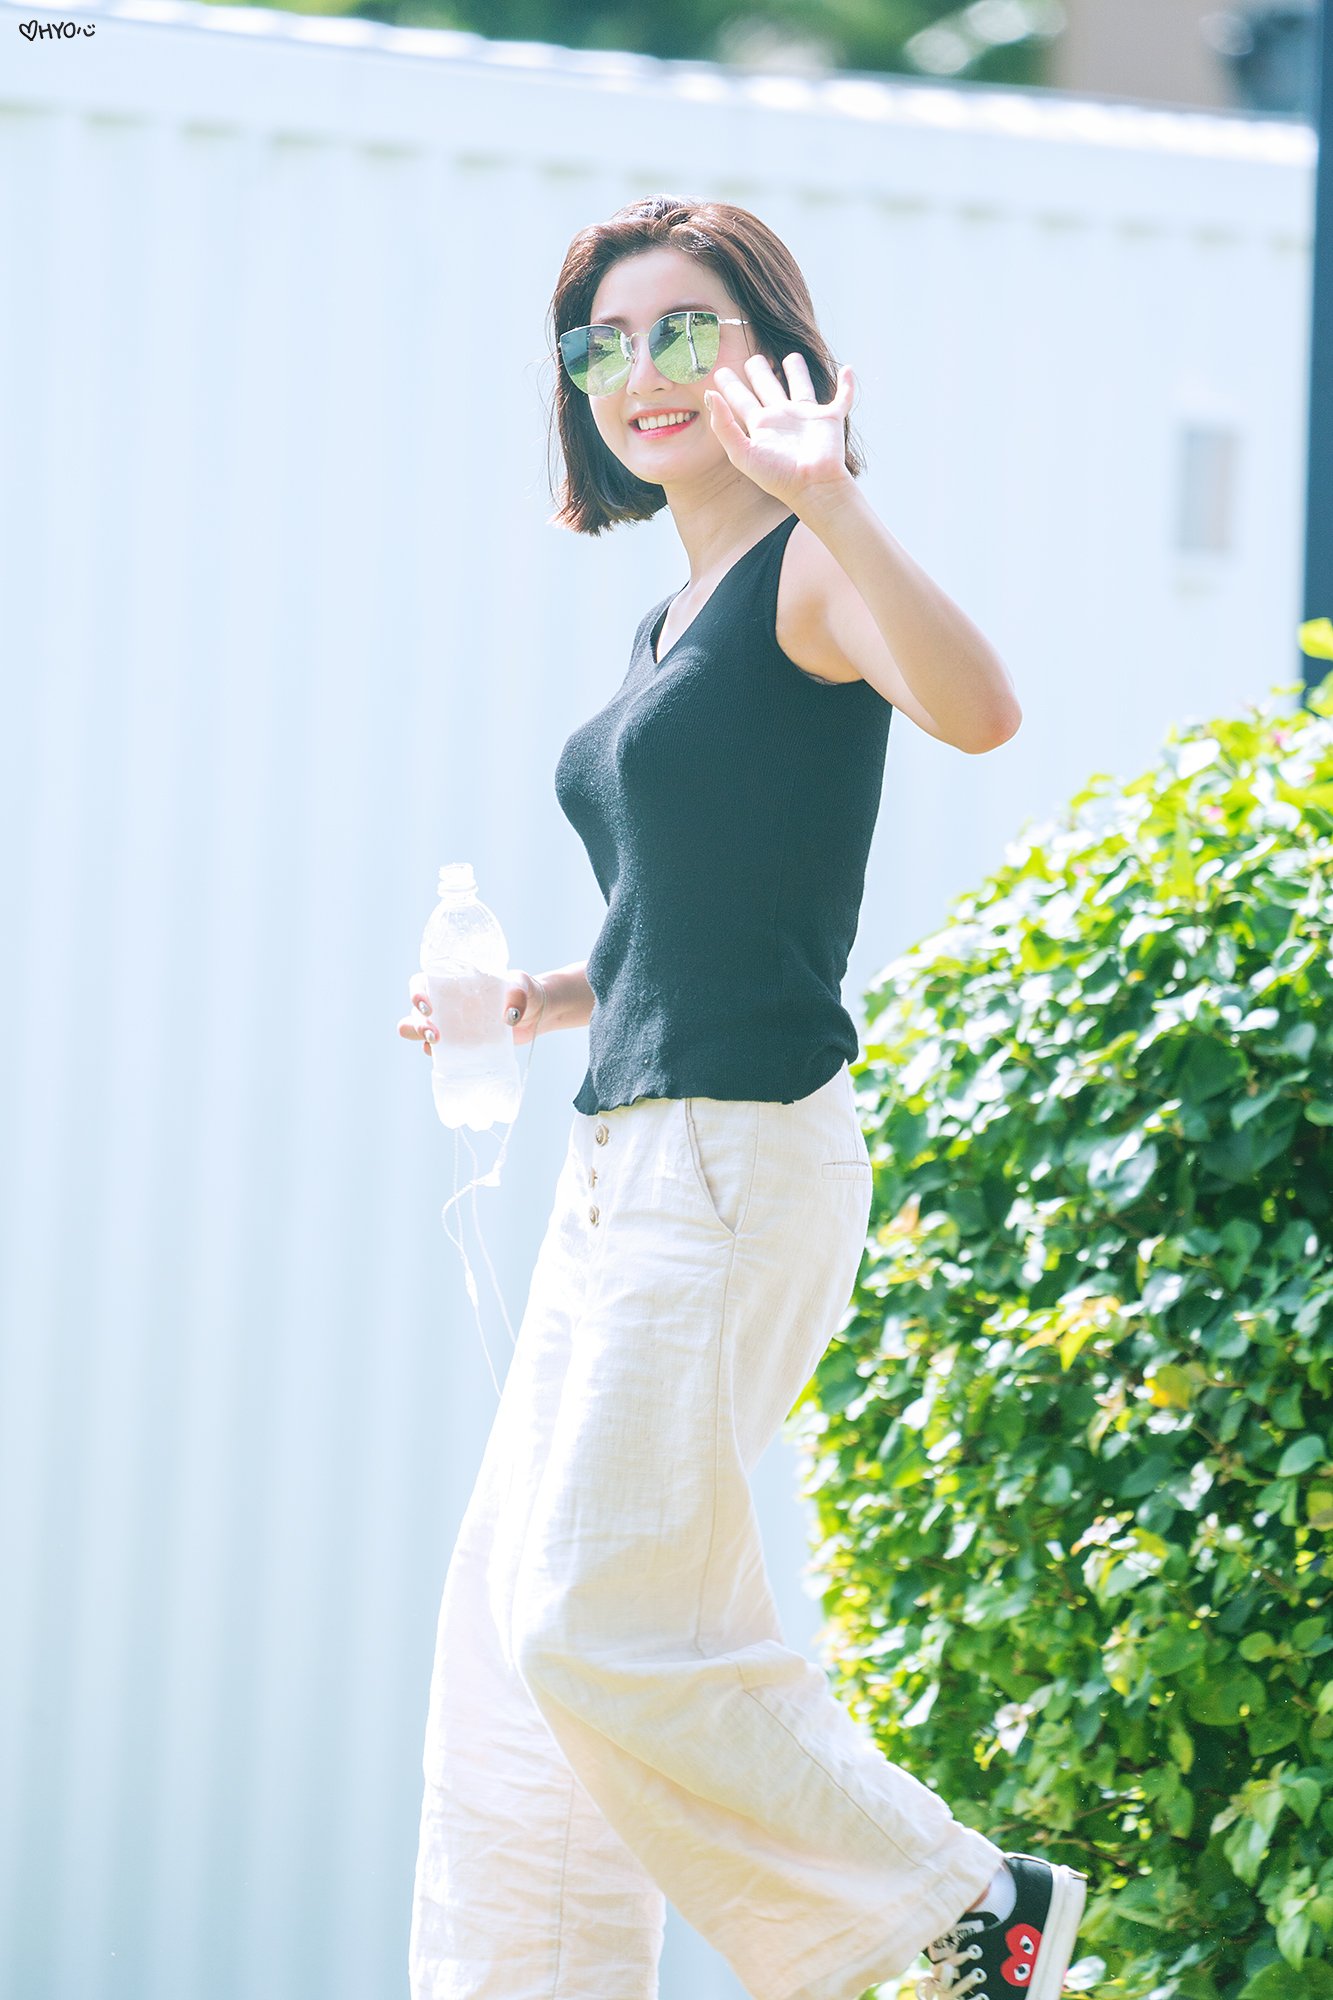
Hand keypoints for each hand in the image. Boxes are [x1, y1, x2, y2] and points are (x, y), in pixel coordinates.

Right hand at [396, 969, 547, 1053]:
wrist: (536, 1014)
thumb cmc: (524, 992)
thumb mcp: (522, 987)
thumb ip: (517, 995)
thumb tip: (510, 1016)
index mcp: (453, 981)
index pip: (422, 983)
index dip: (416, 993)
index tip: (427, 1005)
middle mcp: (446, 1002)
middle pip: (415, 1012)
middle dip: (416, 1023)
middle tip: (434, 1032)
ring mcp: (451, 1024)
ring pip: (420, 1031)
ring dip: (419, 1038)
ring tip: (436, 1043)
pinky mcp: (460, 1043)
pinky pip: (439, 1051)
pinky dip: (437, 1054)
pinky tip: (445, 1056)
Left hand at [704, 353, 854, 508]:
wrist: (812, 487)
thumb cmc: (778, 476)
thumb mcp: (742, 454)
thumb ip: (724, 426)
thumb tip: (710, 394)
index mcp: (761, 425)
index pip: (741, 398)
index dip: (730, 384)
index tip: (719, 369)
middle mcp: (782, 416)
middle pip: (768, 385)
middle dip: (760, 371)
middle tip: (753, 358)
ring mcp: (806, 416)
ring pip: (800, 384)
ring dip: (797, 370)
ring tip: (792, 356)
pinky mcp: (830, 419)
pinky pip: (841, 398)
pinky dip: (847, 385)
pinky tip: (849, 370)